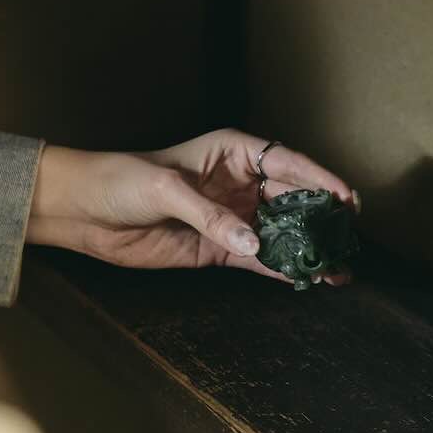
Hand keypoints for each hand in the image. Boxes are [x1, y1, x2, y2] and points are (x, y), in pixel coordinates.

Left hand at [27, 129, 356, 280]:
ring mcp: (232, 217)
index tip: (346, 198)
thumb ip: (211, 216)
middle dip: (322, 219)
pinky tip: (308, 280)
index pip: (286, 163)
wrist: (83, 212)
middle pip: (293, 200)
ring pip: (280, 233)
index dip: (320, 179)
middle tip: (349, 238)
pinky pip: (259, 261)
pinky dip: (283, 270)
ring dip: (307, 250)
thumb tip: (252, 244)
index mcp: (232, 152)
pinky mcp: (219, 249)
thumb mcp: (166, 189)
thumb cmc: (121, 180)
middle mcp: (239, 183)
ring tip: (338, 269)